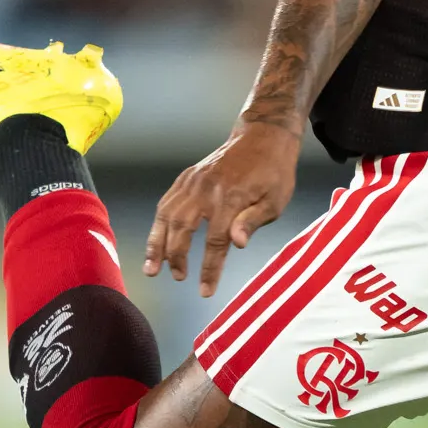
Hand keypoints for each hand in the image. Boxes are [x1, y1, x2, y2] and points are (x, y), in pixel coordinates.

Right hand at [146, 118, 303, 297]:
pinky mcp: (187, 177)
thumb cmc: (274, 173)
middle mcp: (206, 189)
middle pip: (182, 229)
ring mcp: (193, 181)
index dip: (209, 268)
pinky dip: (158, 224)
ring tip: (152, 268)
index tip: (204, 291)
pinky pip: (166, 202)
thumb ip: (252, 221)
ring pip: (166, 215)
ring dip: (156, 243)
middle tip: (178, 277)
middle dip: (176, 257)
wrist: (263, 136)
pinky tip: (156, 241)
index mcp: (231, 197)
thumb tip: (236, 244)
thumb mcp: (275, 201)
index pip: (215, 241)